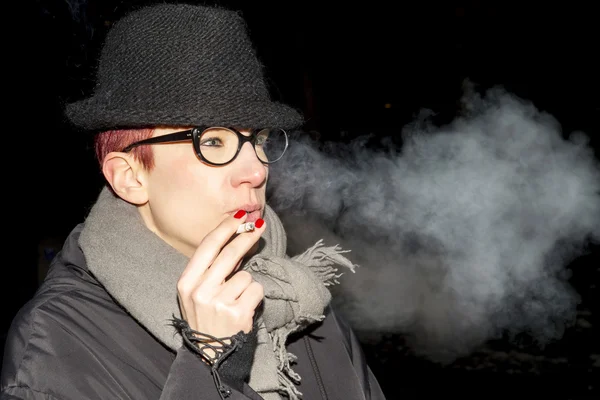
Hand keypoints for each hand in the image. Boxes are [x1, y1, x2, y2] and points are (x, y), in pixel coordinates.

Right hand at [176, 211, 264, 341]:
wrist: (210, 357)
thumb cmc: (207, 320)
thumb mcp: (197, 294)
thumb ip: (212, 269)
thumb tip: (236, 239)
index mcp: (186, 283)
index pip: (207, 247)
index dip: (225, 229)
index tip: (240, 217)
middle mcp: (199, 291)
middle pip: (229, 254)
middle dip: (246, 236)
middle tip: (259, 225)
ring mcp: (218, 303)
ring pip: (245, 275)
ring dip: (247, 284)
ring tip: (238, 300)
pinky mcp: (237, 313)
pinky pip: (256, 290)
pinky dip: (255, 297)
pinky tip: (245, 308)